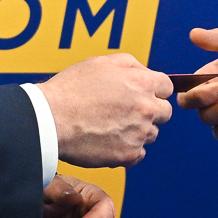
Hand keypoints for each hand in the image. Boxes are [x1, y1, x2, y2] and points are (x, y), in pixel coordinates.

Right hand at [39, 53, 172, 166]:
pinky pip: (139, 154)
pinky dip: (127, 150)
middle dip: (150, 111)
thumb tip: (147, 73)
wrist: (49, 119)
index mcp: (142, 83)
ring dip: (138, 131)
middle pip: (164, 112)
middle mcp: (146, 108)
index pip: (167, 87)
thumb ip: (131, 65)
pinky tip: (109, 142)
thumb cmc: (71, 89)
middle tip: (126, 113)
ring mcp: (139, 133)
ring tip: (112, 127)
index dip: (153, 90)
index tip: (141, 95)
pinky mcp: (128, 155)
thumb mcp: (101, 62)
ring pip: (151, 134)